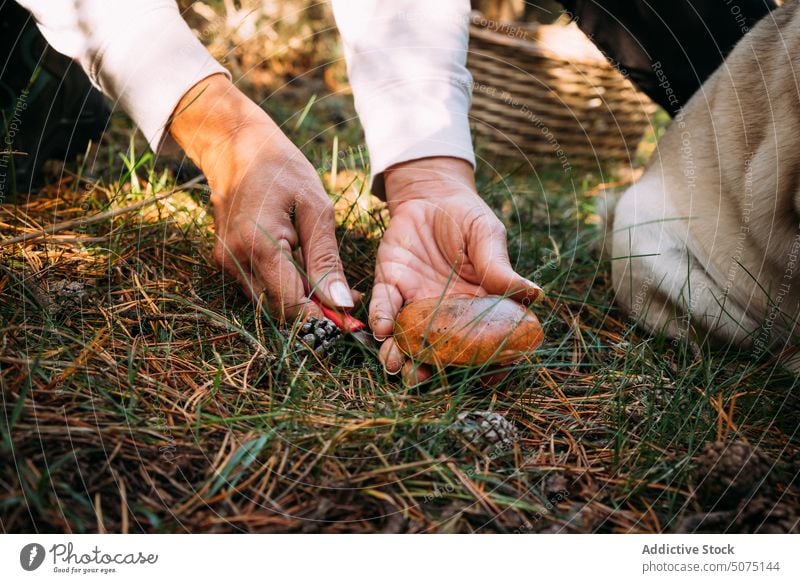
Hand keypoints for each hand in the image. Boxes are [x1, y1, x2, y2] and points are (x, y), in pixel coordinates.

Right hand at [169, 74, 353, 320]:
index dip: (322, 318)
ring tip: (331, 281)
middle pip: (280, 310)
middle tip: (348, 297)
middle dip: (315, 311)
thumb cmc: (283, 171)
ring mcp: (226, 264)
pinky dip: (285, 287)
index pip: (292, 305)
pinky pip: (259, 288)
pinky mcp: (226, 263)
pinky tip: (306, 271)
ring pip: (269, 303)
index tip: (350, 319)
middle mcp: (235, 261)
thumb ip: (326, 259)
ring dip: (301, 300)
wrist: (237, 148)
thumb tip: (340, 303)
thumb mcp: (317, 209)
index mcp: (259, 246)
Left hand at [371, 157, 541, 383]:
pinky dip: (381, 319)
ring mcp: (415, 302)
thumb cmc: (467, 218)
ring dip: (399, 356)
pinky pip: (384, 307)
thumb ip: (500, 268)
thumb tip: (533, 294)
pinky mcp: (390, 284)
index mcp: (476, 307)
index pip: (482, 343)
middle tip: (423, 378)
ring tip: (396, 365)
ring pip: (406, 339)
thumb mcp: (488, 238)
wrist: (431, 193)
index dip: (485, 364)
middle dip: (428, 370)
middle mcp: (444, 314)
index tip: (485, 378)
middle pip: (438, 351)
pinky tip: (381, 328)